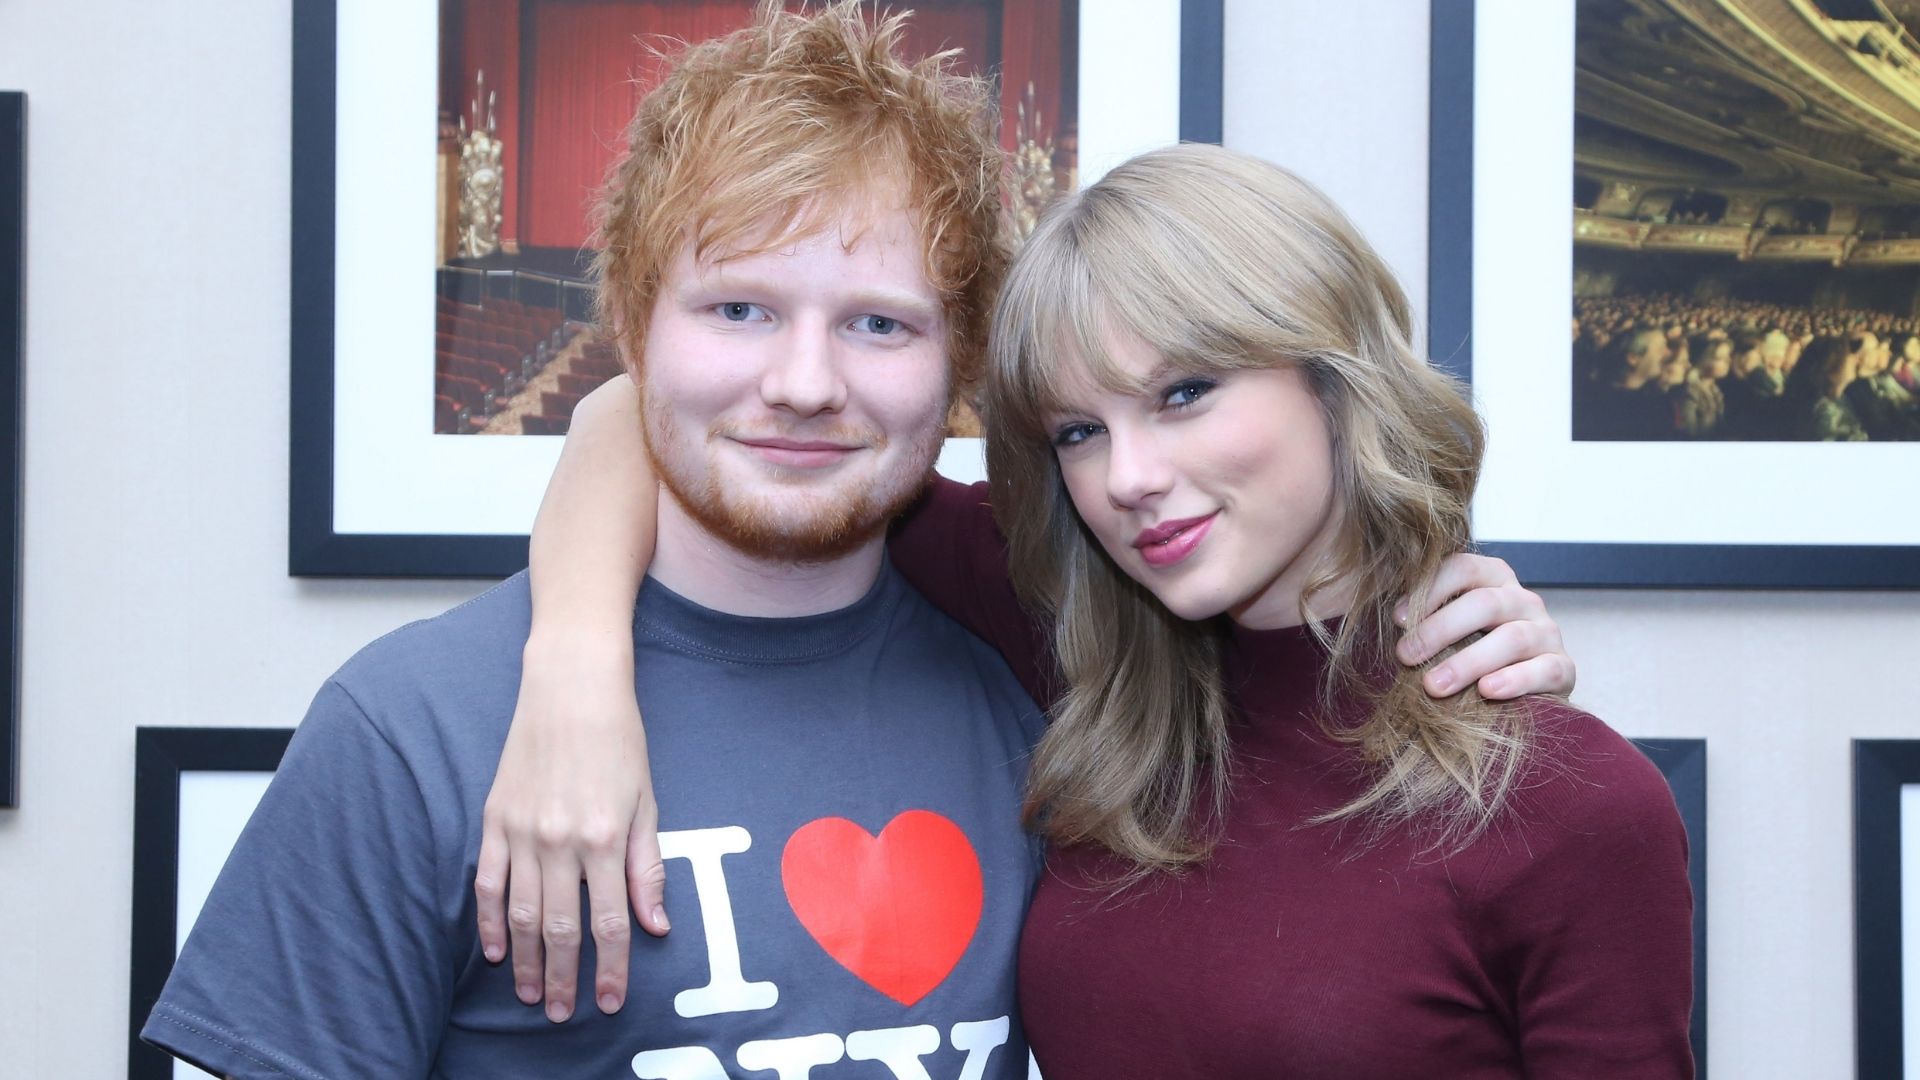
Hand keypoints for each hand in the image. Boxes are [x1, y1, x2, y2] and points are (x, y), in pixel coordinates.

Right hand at [476, 633, 666, 1022]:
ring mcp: (521, 831)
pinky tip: (494, 950)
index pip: (609, 922)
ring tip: (530, 993)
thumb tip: (655, 925)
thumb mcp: (647, 801)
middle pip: (559, 928)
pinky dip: (489, 921)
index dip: (611, 968)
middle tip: (561, 1013)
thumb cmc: (618, 739)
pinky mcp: (494, 818)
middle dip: (562, 978)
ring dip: (524, 961)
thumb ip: (648, 867)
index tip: (610, 1001)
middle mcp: (559, 840)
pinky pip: (487, 884)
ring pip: (520, 915)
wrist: (571, 686)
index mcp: (605, 837)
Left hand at [1393, 553, 1574, 699]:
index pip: (1462, 568)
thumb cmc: (1466, 650)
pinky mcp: (1562, 668)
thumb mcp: (1444, 626)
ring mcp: (1546, 632)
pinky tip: (1487, 691)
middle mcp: (1522, 599)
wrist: (1519, 689)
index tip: (1396, 620)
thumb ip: (1421, 615)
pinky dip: (1515, 680)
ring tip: (1433, 685)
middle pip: (1484, 604)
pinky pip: (1546, 670)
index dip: (1429, 591)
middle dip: (1439, 630)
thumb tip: (1383, 617)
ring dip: (1468, 662)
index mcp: (1492, 578)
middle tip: (1405, 656)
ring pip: (1512, 639)